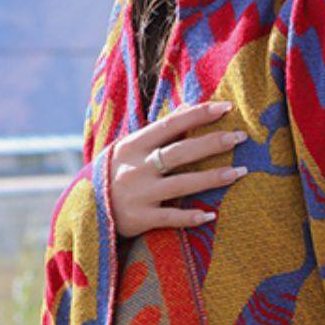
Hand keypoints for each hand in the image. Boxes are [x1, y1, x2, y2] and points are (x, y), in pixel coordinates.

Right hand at [108, 99, 245, 236]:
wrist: (83, 209)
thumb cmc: (114, 174)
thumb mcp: (129, 148)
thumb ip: (158, 131)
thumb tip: (189, 106)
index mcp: (133, 145)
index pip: (171, 125)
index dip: (199, 115)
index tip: (226, 107)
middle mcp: (137, 167)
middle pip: (180, 152)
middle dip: (212, 143)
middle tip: (240, 137)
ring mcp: (139, 194)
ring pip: (182, 183)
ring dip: (213, 177)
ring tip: (240, 172)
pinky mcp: (140, 218)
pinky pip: (171, 217)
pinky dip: (191, 217)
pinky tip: (211, 215)